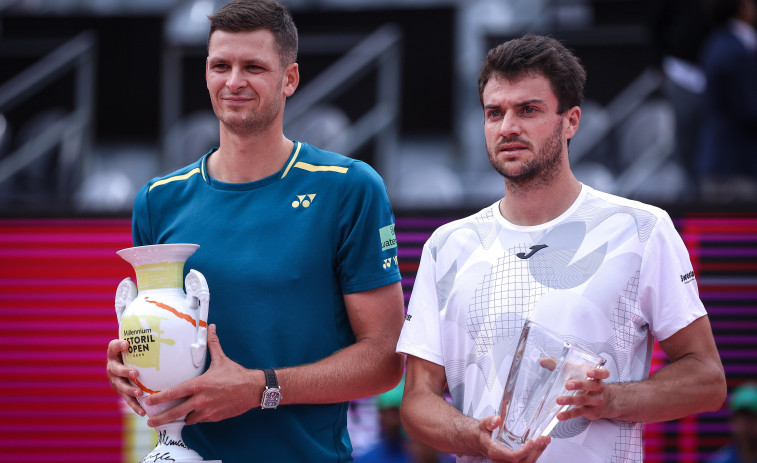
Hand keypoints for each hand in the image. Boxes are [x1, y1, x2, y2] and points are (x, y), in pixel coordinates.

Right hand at [106, 338, 144, 415]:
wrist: (127, 361)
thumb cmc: (136, 350)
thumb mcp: (137, 343)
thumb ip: (145, 339)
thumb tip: (167, 334)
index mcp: (114, 353)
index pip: (113, 347)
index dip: (119, 345)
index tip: (127, 344)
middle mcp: (112, 367)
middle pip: (116, 369)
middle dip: (125, 371)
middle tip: (135, 373)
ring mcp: (115, 380)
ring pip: (120, 386)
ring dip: (129, 390)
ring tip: (139, 393)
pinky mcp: (121, 391)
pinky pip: (127, 399)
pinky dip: (135, 405)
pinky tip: (143, 412)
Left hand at [143, 324, 260, 427]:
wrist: (253, 389)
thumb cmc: (236, 375)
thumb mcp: (221, 359)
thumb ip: (213, 344)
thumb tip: (211, 327)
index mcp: (199, 385)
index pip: (174, 393)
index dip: (158, 398)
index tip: (148, 401)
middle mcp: (201, 400)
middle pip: (175, 412)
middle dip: (160, 419)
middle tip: (150, 421)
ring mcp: (208, 411)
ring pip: (187, 419)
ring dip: (181, 417)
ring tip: (173, 418)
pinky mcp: (215, 417)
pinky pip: (200, 420)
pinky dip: (196, 417)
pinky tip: (194, 414)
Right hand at [479, 415, 549, 462]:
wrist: (480, 441)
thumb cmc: (483, 434)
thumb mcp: (484, 425)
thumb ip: (489, 422)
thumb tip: (497, 420)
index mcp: (495, 452)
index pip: (512, 457)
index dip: (524, 452)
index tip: (531, 442)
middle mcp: (502, 461)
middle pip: (523, 462)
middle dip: (535, 451)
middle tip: (542, 439)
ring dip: (538, 452)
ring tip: (545, 440)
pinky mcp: (514, 462)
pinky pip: (527, 461)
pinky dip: (535, 453)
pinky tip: (541, 444)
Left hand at [556, 367, 611, 420]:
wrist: (608, 402)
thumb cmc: (589, 383)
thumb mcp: (580, 373)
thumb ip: (562, 366)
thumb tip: (543, 361)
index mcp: (597, 377)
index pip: (603, 373)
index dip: (598, 372)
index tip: (590, 372)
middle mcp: (599, 389)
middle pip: (591, 386)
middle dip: (579, 385)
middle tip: (567, 384)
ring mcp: (595, 401)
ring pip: (583, 400)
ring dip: (570, 400)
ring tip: (559, 400)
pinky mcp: (590, 411)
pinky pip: (579, 412)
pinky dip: (568, 414)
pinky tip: (560, 415)